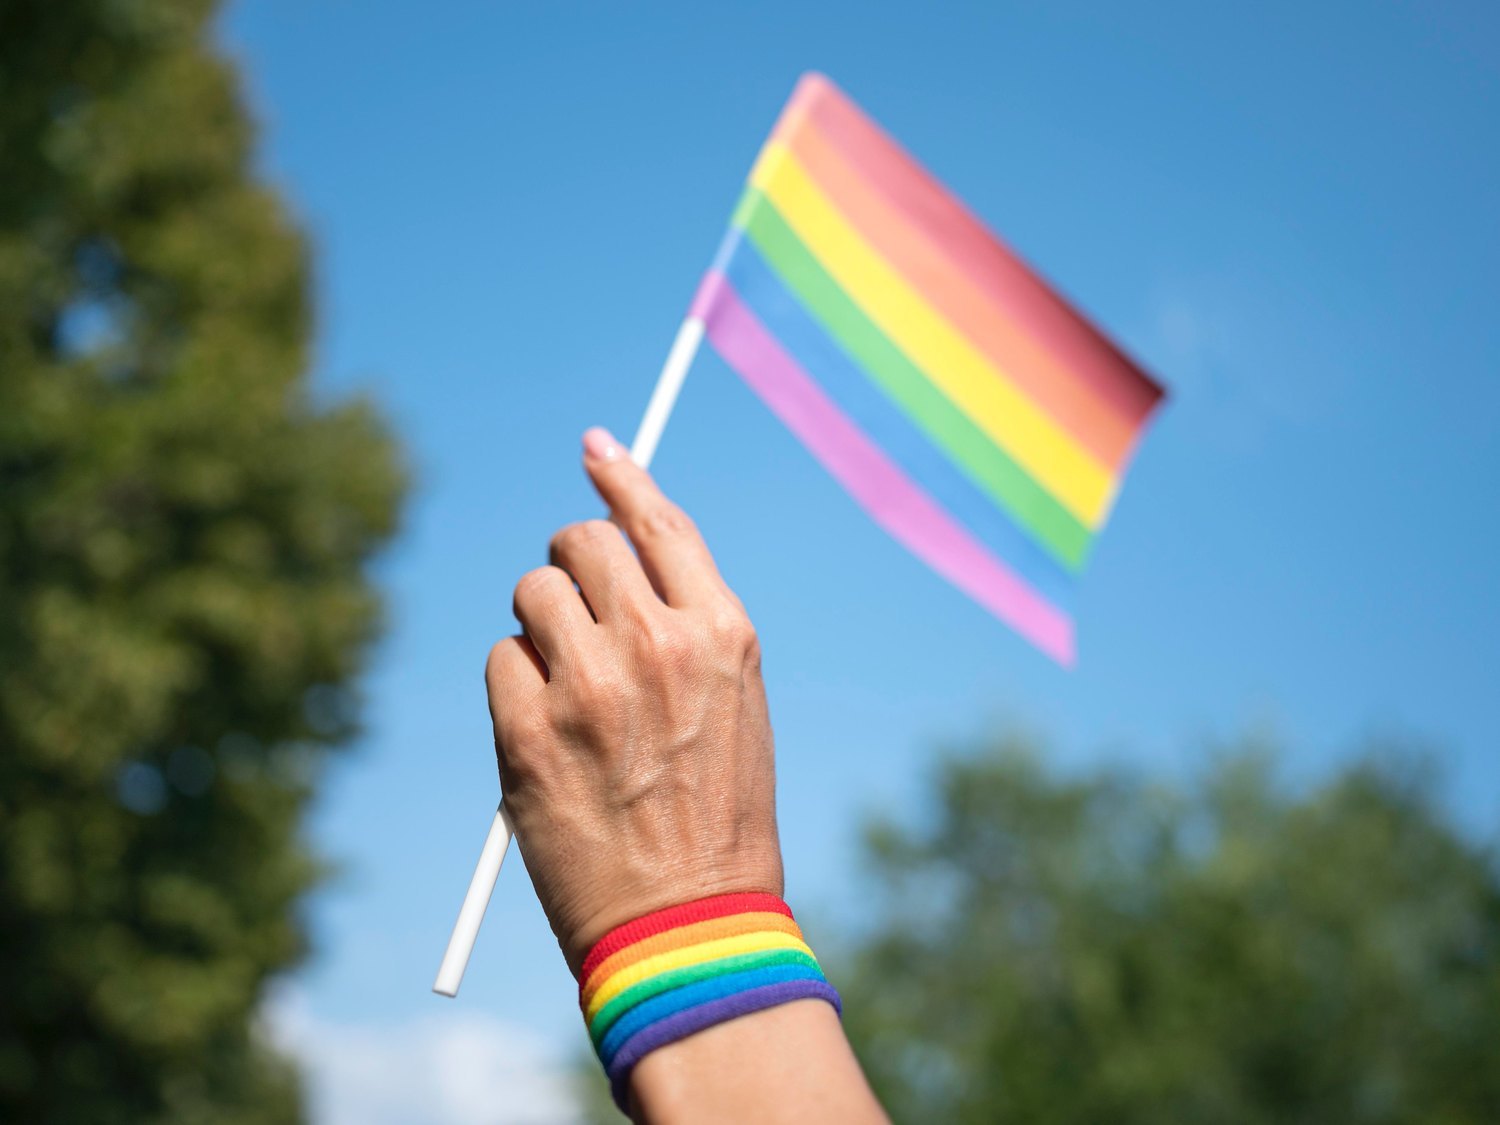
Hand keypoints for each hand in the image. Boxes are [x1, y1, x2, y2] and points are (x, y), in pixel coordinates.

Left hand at [486, 428, 782, 972]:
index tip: (594, 446)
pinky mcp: (529, 731)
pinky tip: (548, 735)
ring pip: (530, 592)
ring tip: (570, 691)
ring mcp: (590, 685)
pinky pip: (500, 659)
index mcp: (722, 633)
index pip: (659, 521)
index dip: (621, 474)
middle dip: (569, 562)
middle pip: (580, 541)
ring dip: (540, 626)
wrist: (688, 924)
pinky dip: (515, 685)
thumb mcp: (735, 705)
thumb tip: (620, 560)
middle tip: (572, 606)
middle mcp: (658, 642)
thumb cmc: (718, 817)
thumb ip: (688, 627)